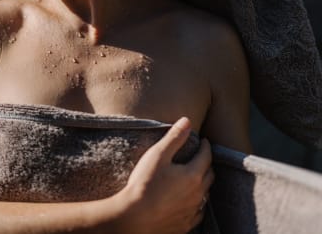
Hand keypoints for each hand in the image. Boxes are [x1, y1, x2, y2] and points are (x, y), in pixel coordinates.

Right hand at [115, 117, 213, 233]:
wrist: (133, 219)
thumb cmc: (144, 185)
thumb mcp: (157, 155)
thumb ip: (174, 137)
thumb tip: (187, 120)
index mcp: (193, 175)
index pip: (206, 155)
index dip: (205, 146)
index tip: (204, 140)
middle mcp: (198, 194)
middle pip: (209, 175)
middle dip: (207, 163)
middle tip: (202, 156)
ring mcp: (192, 211)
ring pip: (206, 194)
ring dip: (204, 184)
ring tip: (198, 177)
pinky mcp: (185, 225)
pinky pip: (198, 212)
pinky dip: (198, 203)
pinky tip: (191, 203)